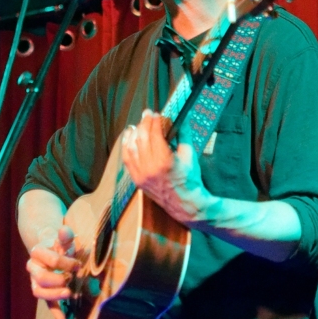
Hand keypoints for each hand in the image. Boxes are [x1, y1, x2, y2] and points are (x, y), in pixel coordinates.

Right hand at [26, 225, 79, 318]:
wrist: (50, 248)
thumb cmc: (59, 244)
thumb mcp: (63, 238)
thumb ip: (65, 235)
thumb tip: (64, 230)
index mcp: (37, 253)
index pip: (50, 260)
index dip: (65, 263)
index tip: (78, 264)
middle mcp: (33, 268)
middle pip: (41, 278)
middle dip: (58, 279)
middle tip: (71, 278)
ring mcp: (36, 281)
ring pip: (38, 292)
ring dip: (54, 295)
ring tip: (69, 294)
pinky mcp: (43, 291)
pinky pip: (46, 303)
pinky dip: (54, 312)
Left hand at [120, 109, 212, 224]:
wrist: (185, 204)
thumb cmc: (190, 179)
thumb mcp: (189, 155)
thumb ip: (183, 134)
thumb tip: (181, 118)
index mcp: (164, 161)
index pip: (154, 134)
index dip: (154, 121)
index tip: (157, 114)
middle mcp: (150, 168)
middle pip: (141, 138)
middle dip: (144, 123)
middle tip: (147, 114)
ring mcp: (141, 175)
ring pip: (131, 148)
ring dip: (133, 134)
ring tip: (137, 125)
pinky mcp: (137, 181)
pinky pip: (127, 160)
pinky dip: (126, 147)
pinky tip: (129, 139)